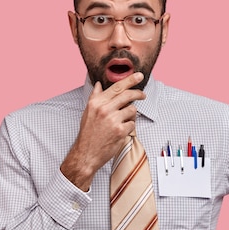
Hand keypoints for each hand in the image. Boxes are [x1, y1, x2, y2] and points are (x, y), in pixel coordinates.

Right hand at [60, 72, 145, 190]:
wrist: (86, 153)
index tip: (138, 76)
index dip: (130, 80)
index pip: (117, 87)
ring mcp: (113, 120)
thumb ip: (95, 97)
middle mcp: (104, 109)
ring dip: (131, 115)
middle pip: (128, 95)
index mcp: (96, 103)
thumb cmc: (88, 133)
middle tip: (143, 95)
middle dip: (138, 93)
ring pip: (132, 110)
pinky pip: (132, 124)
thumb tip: (98, 84)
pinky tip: (121, 131)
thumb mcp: (88, 112)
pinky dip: (129, 127)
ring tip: (123, 121)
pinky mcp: (120, 131)